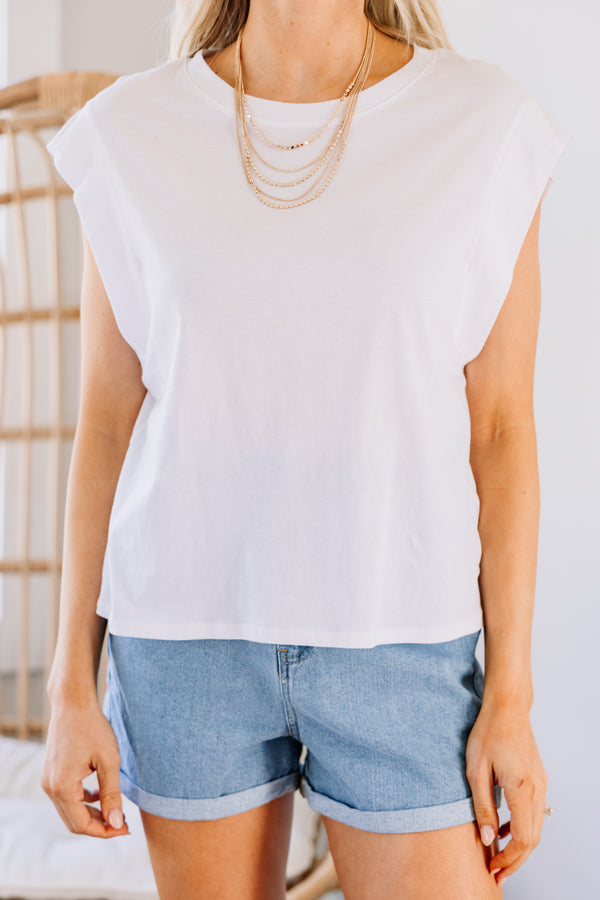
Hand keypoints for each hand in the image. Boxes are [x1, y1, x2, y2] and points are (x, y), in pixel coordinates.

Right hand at [41, 697, 129, 837]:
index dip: (104, 831)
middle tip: (123, 823)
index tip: (125, 828)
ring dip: (92, 813)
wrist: (73, 702)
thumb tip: (116, 823)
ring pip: (70, 810)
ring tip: (116, 810)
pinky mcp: (52, 772)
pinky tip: (101, 793)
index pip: (81, 824)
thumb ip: (112, 794)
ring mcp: (48, 779)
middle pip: (73, 821)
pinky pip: (67, 796)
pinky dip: (84, 800)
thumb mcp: (109, 761)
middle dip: (99, 825)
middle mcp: (50, 787)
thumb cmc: (93, 728)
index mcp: (62, 787)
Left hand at [465, 702, 548, 886]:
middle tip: (497, 873)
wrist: (507, 708)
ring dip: (520, 846)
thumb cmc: (488, 732)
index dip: (508, 858)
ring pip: (536, 828)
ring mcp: (541, 784)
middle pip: (533, 839)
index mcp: (522, 788)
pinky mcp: (538, 780)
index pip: (522, 838)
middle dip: (515, 860)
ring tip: (499, 857)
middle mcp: (537, 789)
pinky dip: (522, 828)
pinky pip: (535, 813)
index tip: (492, 867)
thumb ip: (483, 806)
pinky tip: (502, 830)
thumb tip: (487, 839)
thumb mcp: (475, 770)